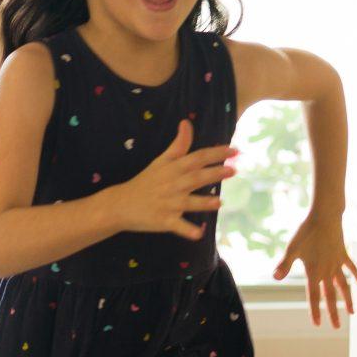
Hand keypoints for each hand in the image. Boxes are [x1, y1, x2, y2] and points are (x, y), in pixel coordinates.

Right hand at [105, 120, 238, 239]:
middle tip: (233, 170)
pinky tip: (199, 234)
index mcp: (173, 169)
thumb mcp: (161, 161)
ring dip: (204, 202)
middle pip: (196, 177)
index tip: (234, 150)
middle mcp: (173, 185)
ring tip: (220, 202)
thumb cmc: (146, 181)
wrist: (121, 204)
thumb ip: (178, 144)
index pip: (197, 157)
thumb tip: (187, 122)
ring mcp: (169, 204)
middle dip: (214, 173)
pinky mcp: (165, 221)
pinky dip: (188, 231)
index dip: (216, 153)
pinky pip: (179, 226)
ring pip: (189, 202)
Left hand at [273, 211, 356, 327]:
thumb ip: (284, 264)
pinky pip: (351, 267)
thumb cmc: (306, 231)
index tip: (318, 324)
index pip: (314, 296)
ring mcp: (337, 262)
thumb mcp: (292, 247)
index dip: (315, 310)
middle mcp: (327, 270)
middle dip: (333, 312)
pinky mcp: (343, 253)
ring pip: (344, 285)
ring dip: (348, 299)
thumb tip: (275, 277)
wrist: (325, 215)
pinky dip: (356, 275)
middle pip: (330, 295)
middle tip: (336, 327)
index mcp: (314, 271)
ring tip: (353, 312)